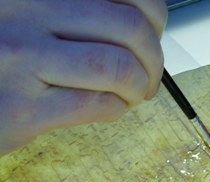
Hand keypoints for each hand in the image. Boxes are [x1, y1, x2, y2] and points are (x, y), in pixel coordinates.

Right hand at [0, 0, 166, 154]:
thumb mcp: (29, 14)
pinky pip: (96, 104)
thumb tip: (140, 27)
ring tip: (134, 94)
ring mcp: (21, 58)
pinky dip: (117, 108)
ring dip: (140, 87)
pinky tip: (111, 107)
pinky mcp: (22, 107)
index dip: (153, 14)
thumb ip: (74, 14)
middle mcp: (25, 11)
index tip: (154, 34)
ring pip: (118, 67)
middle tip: (149, 76)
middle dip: (154, 59)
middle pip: (129, 29)